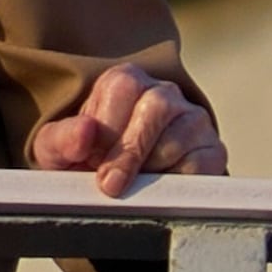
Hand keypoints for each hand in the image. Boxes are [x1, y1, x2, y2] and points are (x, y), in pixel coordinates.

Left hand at [28, 62, 225, 196]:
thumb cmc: (84, 161)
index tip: (91, 158)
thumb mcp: (58, 150)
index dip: (107, 126)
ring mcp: (193, 120)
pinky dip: (177, 183)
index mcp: (124, 81)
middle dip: (129, 152)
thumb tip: (86, 131)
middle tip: (110, 185)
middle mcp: (164, 93)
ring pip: (180, 137)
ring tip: (131, 185)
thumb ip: (62, 138)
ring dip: (151, 168)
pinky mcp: (213, 151)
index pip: (123, 87)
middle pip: (156, 108)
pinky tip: (157, 190)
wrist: (115, 188)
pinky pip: (202, 165)